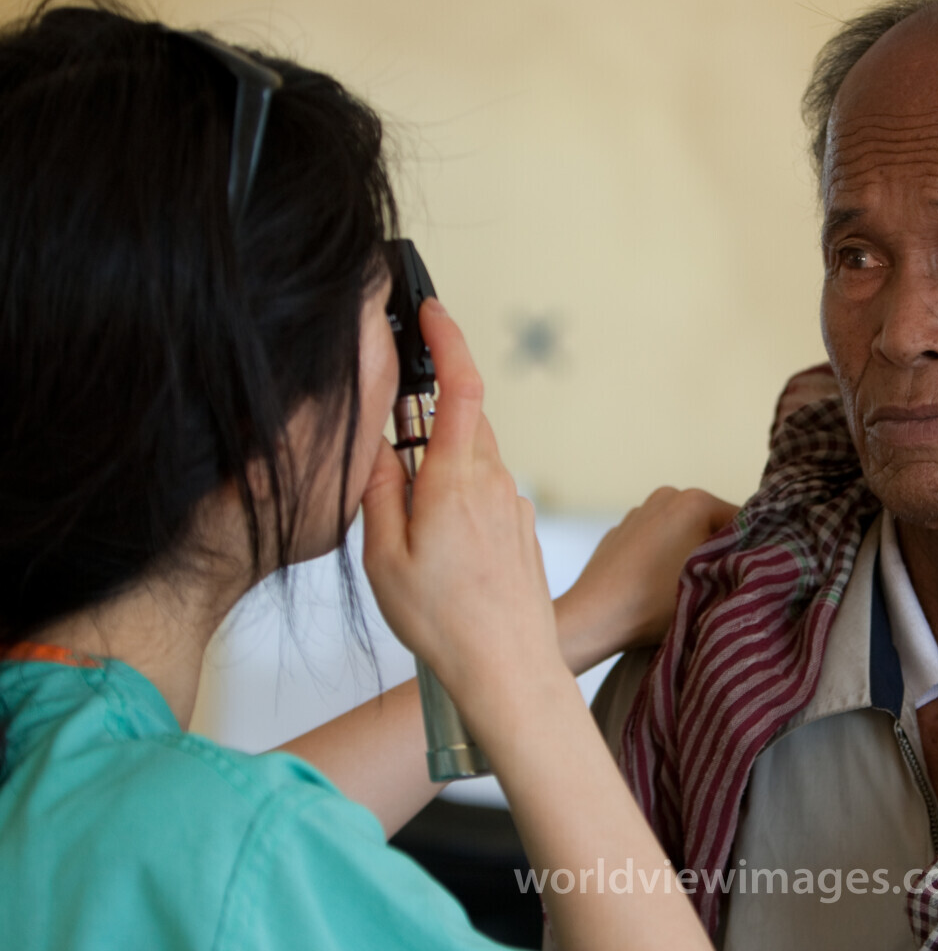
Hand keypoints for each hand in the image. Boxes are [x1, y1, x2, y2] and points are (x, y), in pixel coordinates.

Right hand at [361, 299, 562, 697]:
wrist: (507, 669)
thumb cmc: (446, 622)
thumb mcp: (384, 556)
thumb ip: (378, 491)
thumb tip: (375, 447)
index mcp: (457, 479)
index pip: (460, 386)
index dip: (448, 340)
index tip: (433, 311)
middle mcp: (494, 482)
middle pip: (463, 422)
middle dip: (427, 418)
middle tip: (389, 444)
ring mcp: (512, 504)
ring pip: (472, 460)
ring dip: (440, 468)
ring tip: (408, 522)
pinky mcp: (519, 528)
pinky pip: (484, 492)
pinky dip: (457, 498)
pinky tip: (438, 548)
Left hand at [555, 487, 737, 671]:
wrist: (594, 617)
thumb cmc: (653, 602)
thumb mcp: (712, 584)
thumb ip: (740, 564)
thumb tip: (756, 560)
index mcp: (694, 501)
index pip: (743, 522)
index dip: (751, 552)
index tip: (747, 577)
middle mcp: (667, 496)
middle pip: (711, 525)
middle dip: (717, 552)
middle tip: (717, 586)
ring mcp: (639, 512)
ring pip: (681, 532)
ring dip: (689, 554)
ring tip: (685, 589)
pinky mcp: (620, 531)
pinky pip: (654, 541)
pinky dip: (661, 557)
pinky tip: (656, 586)